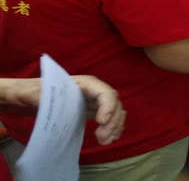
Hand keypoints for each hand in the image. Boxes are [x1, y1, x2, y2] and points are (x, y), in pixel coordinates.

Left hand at [1, 76, 124, 145]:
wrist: (35, 96)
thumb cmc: (38, 92)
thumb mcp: (40, 93)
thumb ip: (45, 95)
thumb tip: (49, 100)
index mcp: (85, 83)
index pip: (105, 92)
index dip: (108, 106)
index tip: (101, 122)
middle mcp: (95, 91)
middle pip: (114, 103)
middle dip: (112, 121)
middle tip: (102, 138)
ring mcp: (96, 101)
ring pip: (116, 111)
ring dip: (115, 126)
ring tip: (104, 141)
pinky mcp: (95, 111)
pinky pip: (112, 118)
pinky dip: (114, 128)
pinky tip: (110, 138)